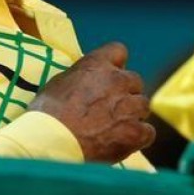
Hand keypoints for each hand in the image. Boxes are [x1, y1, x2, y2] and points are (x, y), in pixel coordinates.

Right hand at [28, 42, 155, 162]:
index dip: (116, 65)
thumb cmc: (46, 117)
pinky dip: (138, 138)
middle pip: (134, 81)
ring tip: (114, 129)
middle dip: (125, 93)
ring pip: (143, 105)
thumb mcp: (59, 84)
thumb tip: (87, 83)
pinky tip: (123, 144)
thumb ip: (81, 78)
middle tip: (110, 110)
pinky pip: (147, 132)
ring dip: (133, 115)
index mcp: (96, 64)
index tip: (110, 77)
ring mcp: (129, 106)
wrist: (49, 144)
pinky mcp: (135, 131)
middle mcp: (117, 80)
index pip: (118, 51)